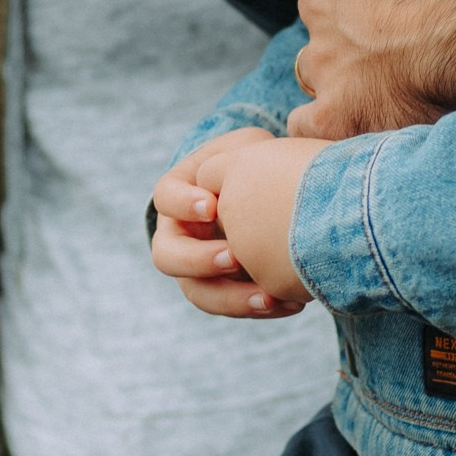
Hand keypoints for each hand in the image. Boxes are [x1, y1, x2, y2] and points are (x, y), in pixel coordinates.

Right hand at [150, 130, 315, 318]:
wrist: (273, 192)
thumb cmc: (256, 161)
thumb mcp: (249, 147)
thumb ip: (242, 153)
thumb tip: (241, 173)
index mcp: (179, 194)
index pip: (165, 197)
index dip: (183, 203)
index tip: (213, 205)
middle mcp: (179, 235)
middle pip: (167, 257)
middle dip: (199, 261)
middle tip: (235, 257)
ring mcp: (198, 268)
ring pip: (199, 293)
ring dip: (231, 298)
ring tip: (268, 297)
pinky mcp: (226, 290)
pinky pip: (233, 307)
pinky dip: (260, 308)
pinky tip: (291, 303)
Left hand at [286, 0, 455, 139]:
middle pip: (331, 8)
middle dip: (360, 18)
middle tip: (413, 29)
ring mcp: (327, 56)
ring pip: (320, 62)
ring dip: (346, 68)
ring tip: (396, 77)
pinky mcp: (341, 111)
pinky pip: (312, 125)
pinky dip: (327, 125)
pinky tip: (353, 122)